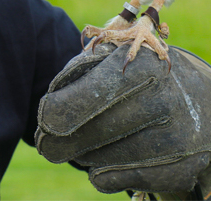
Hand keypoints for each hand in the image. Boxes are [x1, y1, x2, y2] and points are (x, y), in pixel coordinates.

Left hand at [35, 43, 210, 198]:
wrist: (201, 100)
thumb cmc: (137, 75)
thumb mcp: (113, 59)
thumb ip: (79, 72)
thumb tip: (50, 110)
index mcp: (144, 64)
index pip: (95, 92)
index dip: (62, 108)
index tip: (44, 118)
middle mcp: (166, 100)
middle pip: (98, 129)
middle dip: (62, 141)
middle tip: (45, 145)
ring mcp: (179, 138)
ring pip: (107, 158)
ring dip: (83, 155)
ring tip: (79, 146)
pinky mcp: (182, 169)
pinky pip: (123, 180)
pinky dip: (102, 176)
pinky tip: (98, 165)